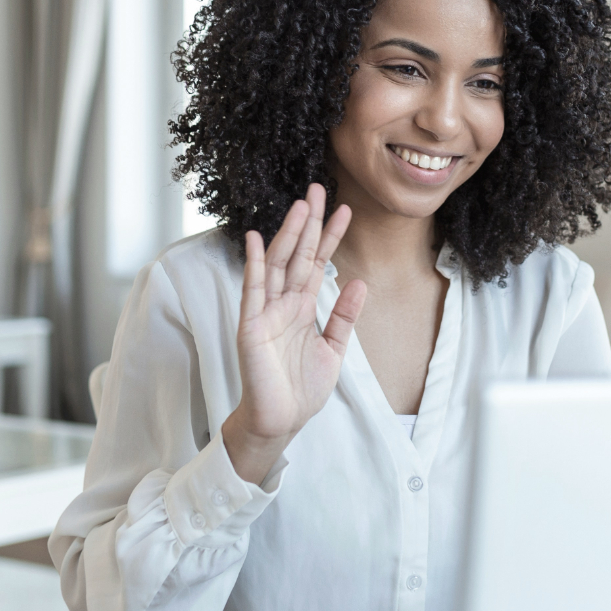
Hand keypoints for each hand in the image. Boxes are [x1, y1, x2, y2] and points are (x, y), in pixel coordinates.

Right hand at [221, 184, 365, 484]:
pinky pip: (253, 290)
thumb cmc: (302, 389)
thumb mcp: (334, 350)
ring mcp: (266, 312)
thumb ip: (344, 317)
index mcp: (303, 308)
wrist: (281, 422)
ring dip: (288, 235)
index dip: (332, 237)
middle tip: (320, 189)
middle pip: (298, 254)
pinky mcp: (251, 326)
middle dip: (310, 223)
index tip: (346, 210)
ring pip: (278, 264)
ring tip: (302, 206)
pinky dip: (254, 263)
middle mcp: (284, 303)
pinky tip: (256, 238)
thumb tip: (359, 282)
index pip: (318, 263)